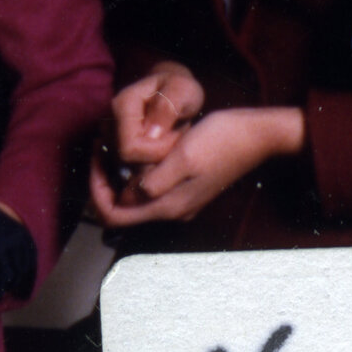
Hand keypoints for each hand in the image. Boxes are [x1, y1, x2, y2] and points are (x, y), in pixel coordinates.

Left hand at [100, 106, 306, 224]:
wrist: (255, 136)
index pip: (113, 215)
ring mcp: (178, 201)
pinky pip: (148, 188)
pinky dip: (134, 172)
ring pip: (133, 198)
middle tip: (101, 146)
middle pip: (121, 208)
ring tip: (114, 144)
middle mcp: (171, 209)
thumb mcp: (183, 156)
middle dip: (103, 180)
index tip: (96, 158)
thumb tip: (127, 195)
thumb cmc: (222, 140)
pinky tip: (135, 149)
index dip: (96, 189)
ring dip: (118, 174)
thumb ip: (154, 181)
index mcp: (168, 205)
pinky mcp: (184, 189)